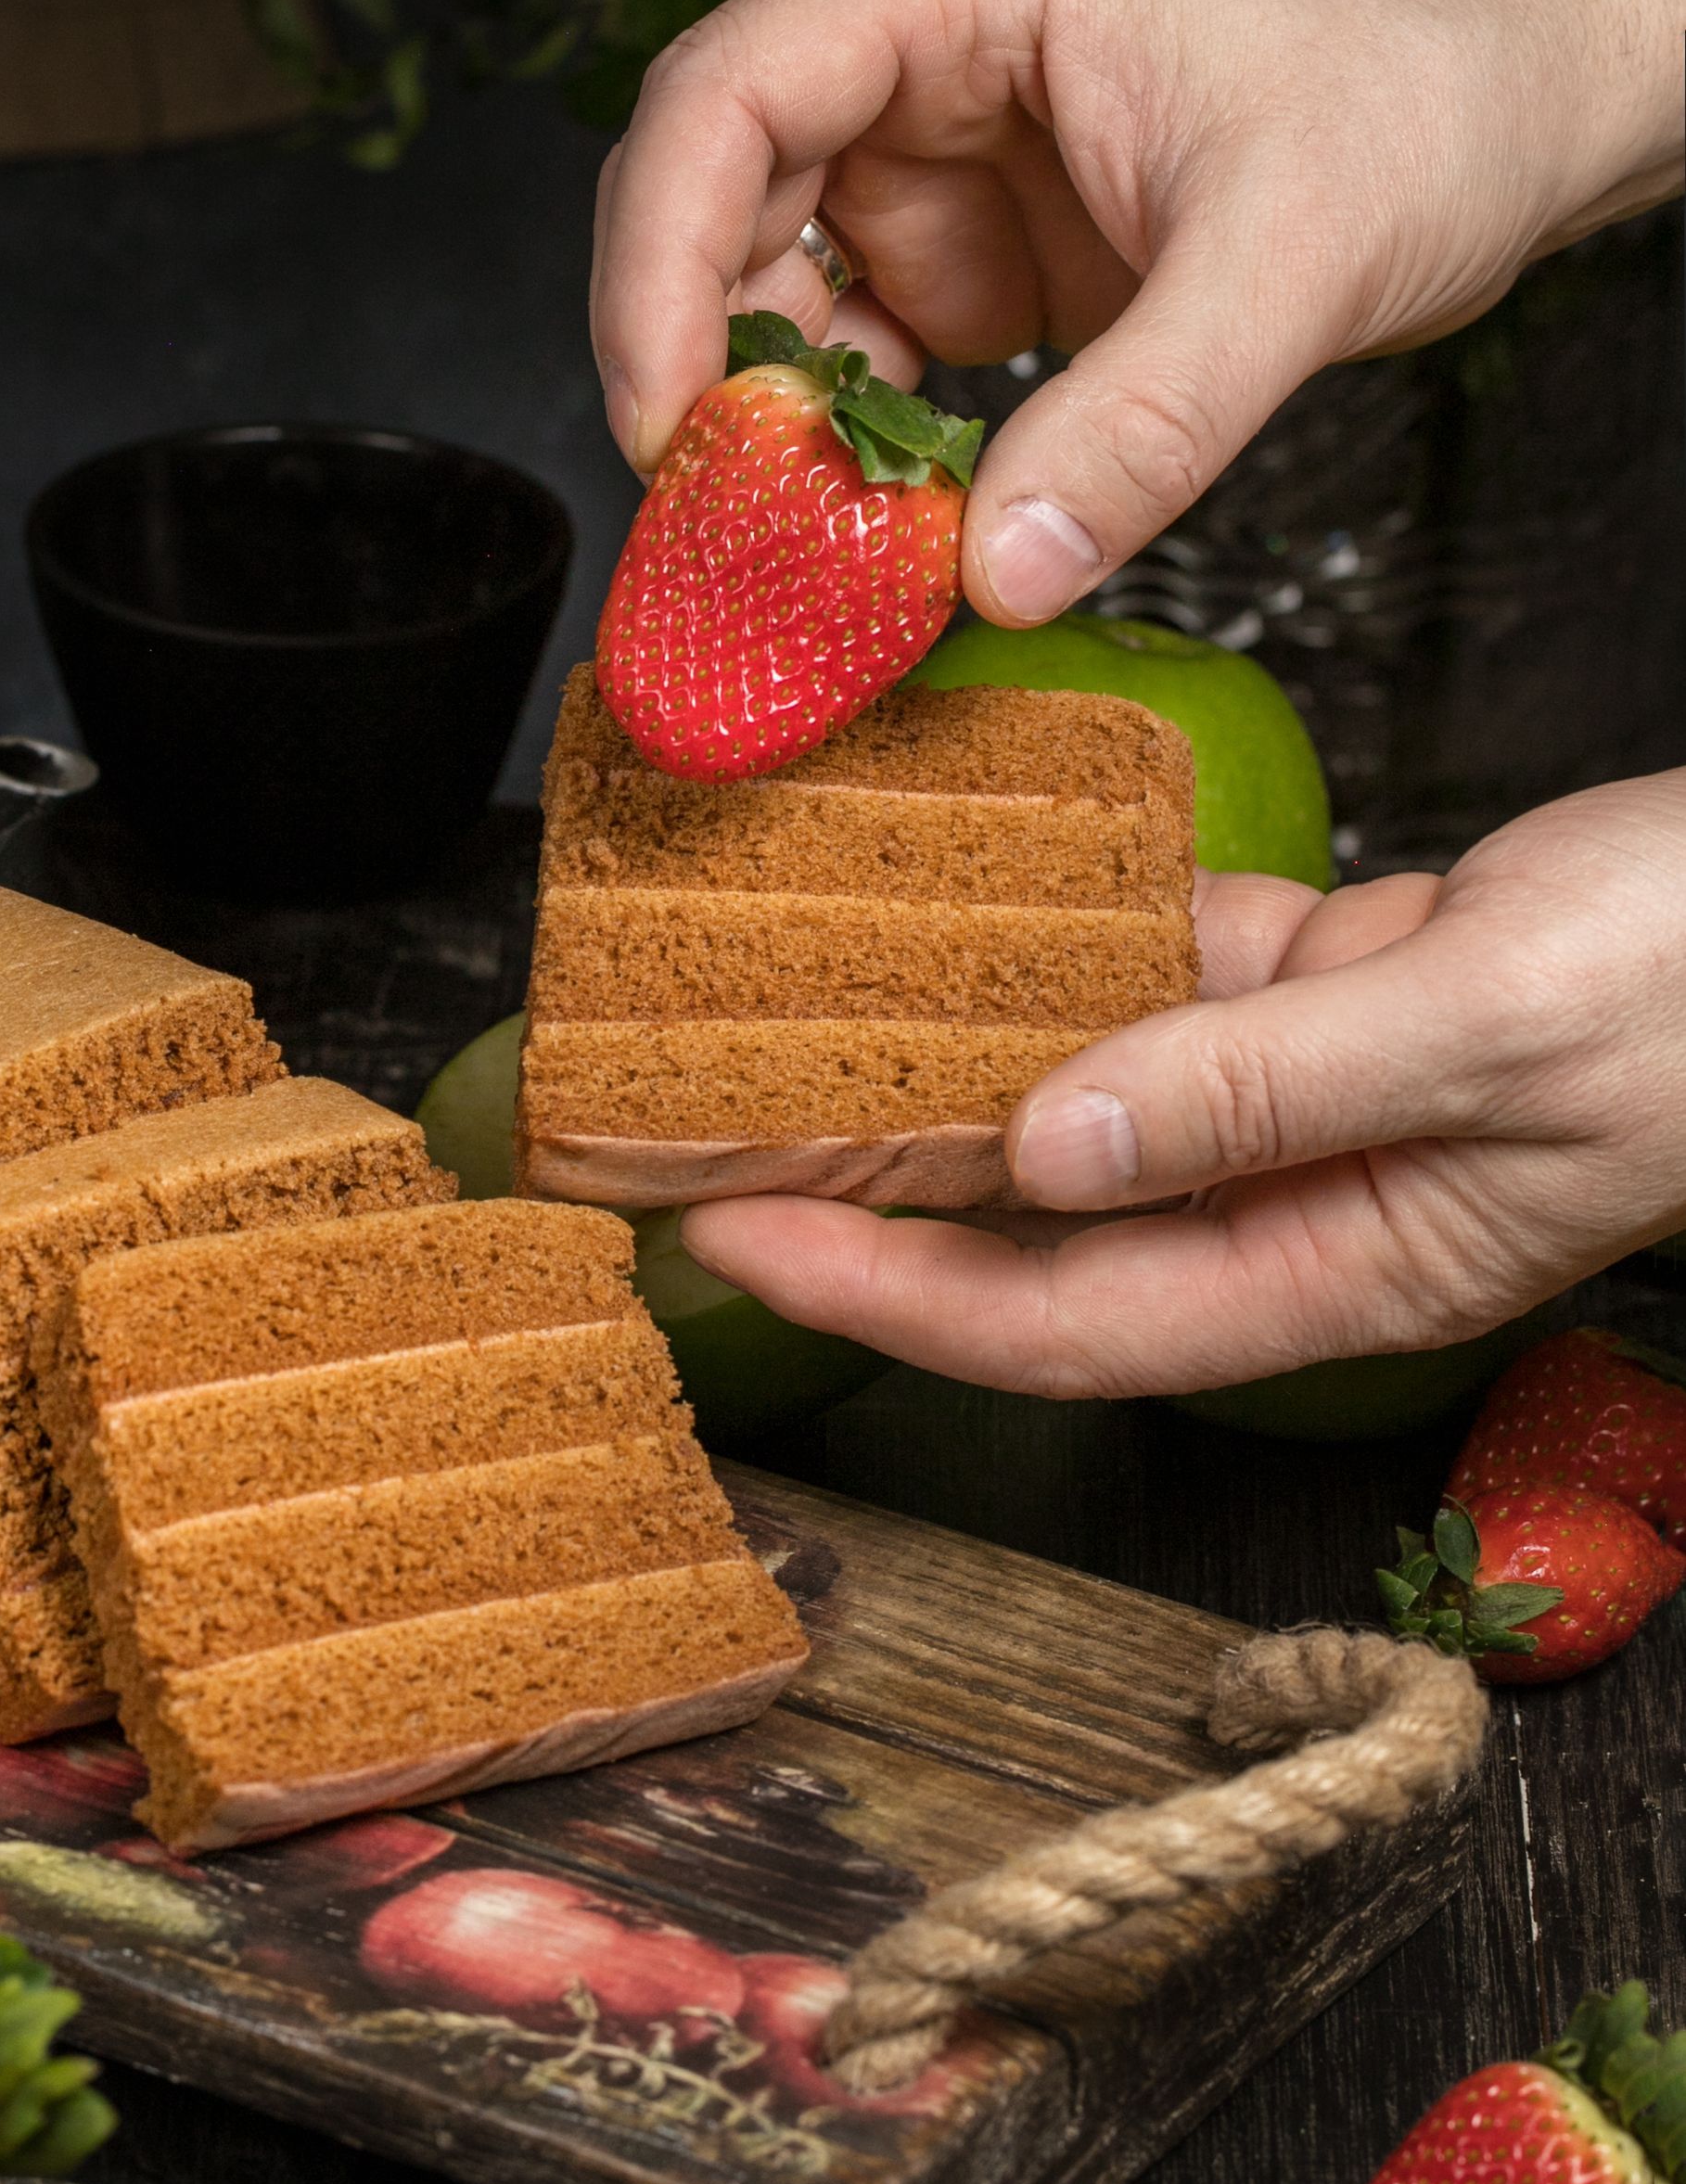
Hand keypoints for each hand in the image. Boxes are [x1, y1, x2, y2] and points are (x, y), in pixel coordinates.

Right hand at [589, 0, 1683, 622]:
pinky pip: (879, 358)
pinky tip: (894, 538)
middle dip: (700, 358)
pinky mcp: (998, 254)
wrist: (1552, 82)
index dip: (655, 255)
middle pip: (717, 196)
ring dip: (782, 424)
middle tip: (718, 523)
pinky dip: (868, 454)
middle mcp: (929, 60)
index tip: (667, 418)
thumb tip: (996, 577)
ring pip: (783, 291)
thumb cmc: (1440, 81)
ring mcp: (955, 160)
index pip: (725, 93)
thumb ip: (1147, 423)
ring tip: (808, 554)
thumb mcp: (1298, 257)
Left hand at [679, 773, 1685, 1394]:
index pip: (1059, 1318)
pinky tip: (979, 865)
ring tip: (791, 992)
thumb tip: (1056, 1146)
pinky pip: (1173, 963)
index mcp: (1343, 1262)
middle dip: (870, 1185)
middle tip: (698, 1122)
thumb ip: (1267, 1087)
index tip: (729, 1233)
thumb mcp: (1484, 1031)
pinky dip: (1080, 917)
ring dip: (955, 1041)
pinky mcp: (1344, 981)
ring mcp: (1321, 1090)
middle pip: (1042, 1218)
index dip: (884, 1290)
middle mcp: (1307, 1196)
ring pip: (1092, 1080)